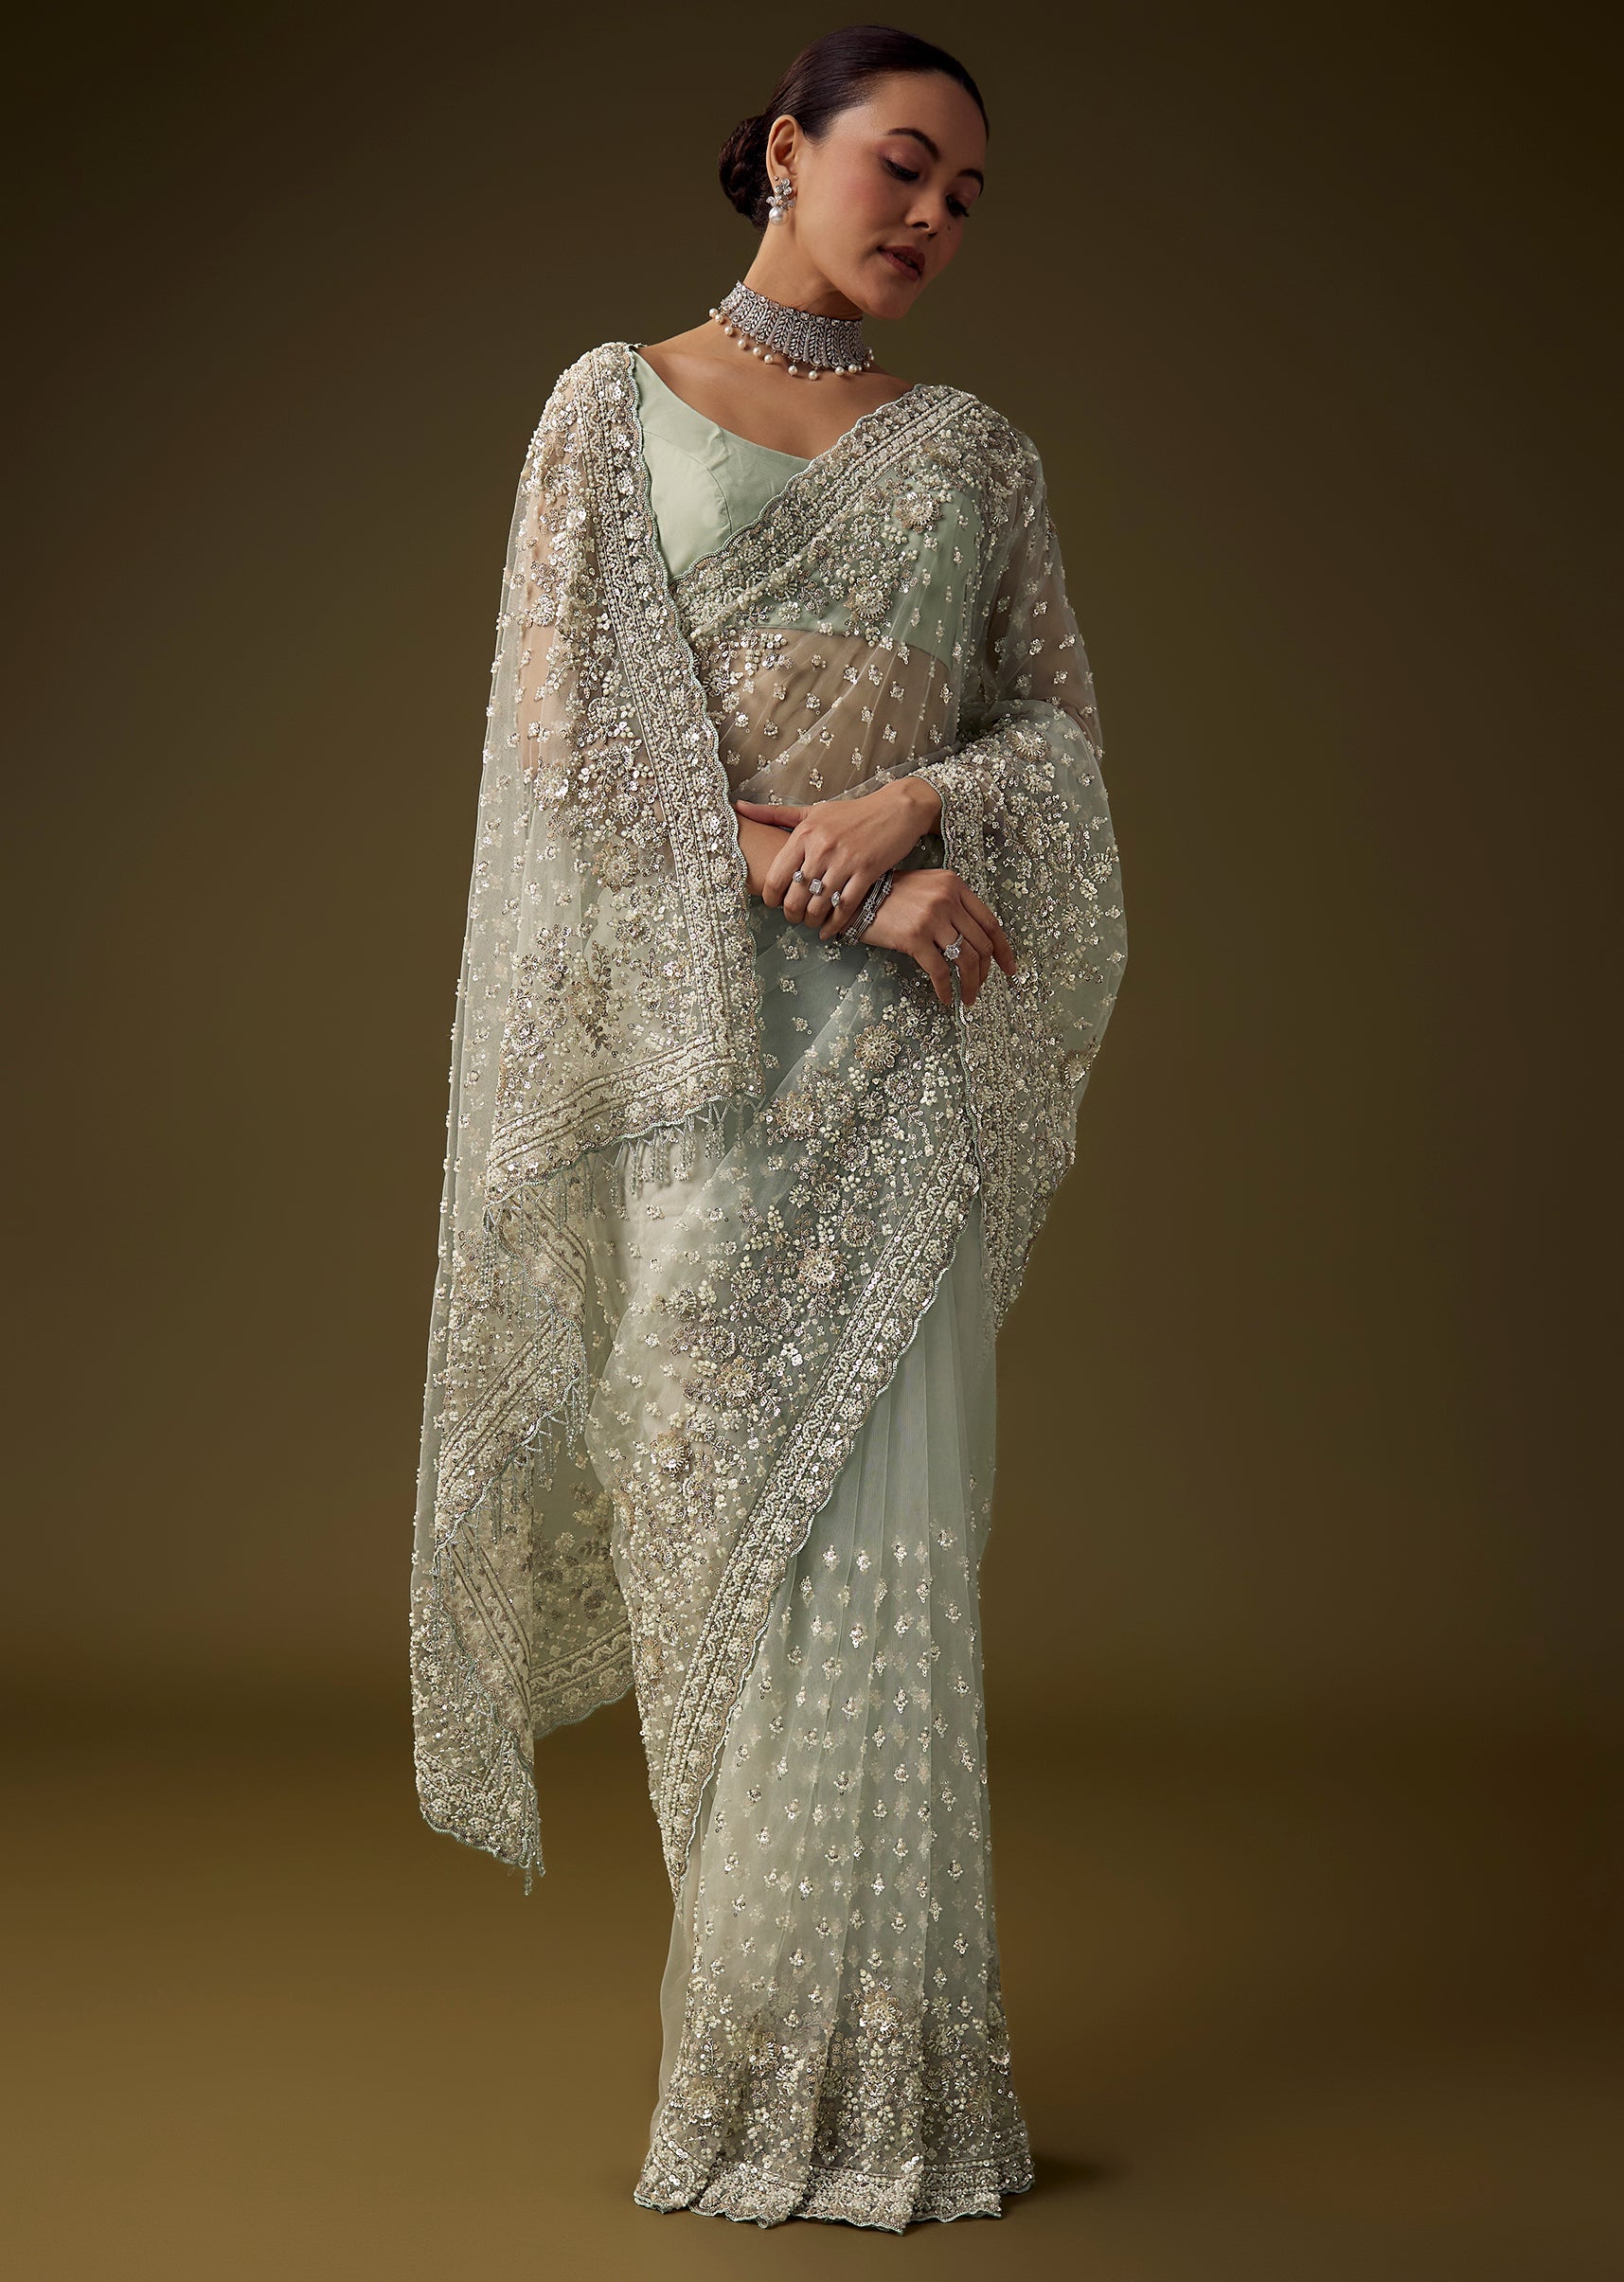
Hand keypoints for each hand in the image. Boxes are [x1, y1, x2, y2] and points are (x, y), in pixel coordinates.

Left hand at [733, 777, 942, 935]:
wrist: (895, 809)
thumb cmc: (851, 812)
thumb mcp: (812, 811)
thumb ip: (774, 814)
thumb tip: (739, 807)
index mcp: (805, 833)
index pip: (776, 877)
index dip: (771, 898)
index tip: (774, 903)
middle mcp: (822, 848)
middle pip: (795, 897)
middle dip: (791, 915)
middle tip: (793, 918)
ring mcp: (845, 862)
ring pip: (819, 906)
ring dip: (812, 922)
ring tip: (811, 923)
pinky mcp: (867, 873)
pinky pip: (846, 907)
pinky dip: (835, 925)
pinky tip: (829, 931)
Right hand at [858, 868, 1016, 1009]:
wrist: (856, 898)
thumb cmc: (891, 897)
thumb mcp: (928, 888)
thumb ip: (952, 905)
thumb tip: (973, 940)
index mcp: (955, 885)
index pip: (990, 922)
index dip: (1004, 950)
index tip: (1009, 969)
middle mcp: (947, 899)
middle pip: (981, 944)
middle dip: (984, 972)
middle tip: (978, 987)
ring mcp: (932, 917)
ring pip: (965, 959)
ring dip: (970, 984)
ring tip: (967, 997)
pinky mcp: (915, 937)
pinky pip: (940, 971)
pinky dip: (946, 988)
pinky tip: (945, 998)